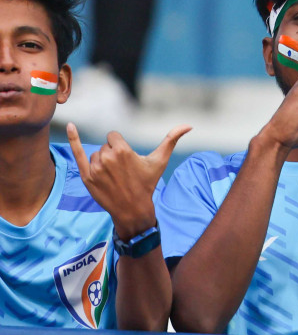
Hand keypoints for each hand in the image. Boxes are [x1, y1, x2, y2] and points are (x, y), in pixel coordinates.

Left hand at [67, 122, 190, 237]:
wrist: (132, 209)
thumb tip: (189, 125)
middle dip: (113, 155)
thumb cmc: (147, 183)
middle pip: (105, 146)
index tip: (127, 160)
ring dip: (103, 162)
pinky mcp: (86, 176)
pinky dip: (73, 139)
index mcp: (123, 150)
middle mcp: (107, 157)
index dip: (120, 146)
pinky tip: (70, 126)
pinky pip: (78, 154)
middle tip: (122, 172)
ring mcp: (95, 167)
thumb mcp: (159, 161)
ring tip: (113, 176)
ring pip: (96, 154)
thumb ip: (171, 140)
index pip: (114, 137)